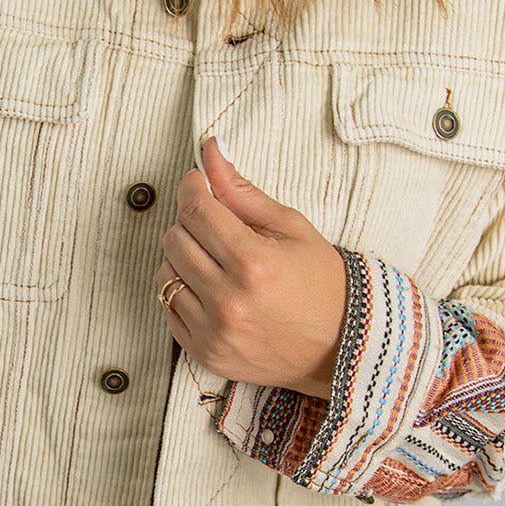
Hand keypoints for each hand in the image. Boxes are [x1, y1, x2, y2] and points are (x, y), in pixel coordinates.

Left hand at [154, 136, 347, 398]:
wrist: (339, 347)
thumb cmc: (321, 285)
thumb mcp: (291, 228)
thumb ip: (243, 192)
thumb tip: (211, 152)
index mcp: (253, 263)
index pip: (196, 211)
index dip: (192, 188)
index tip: (198, 184)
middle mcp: (229, 300)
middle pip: (175, 239)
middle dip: (190, 223)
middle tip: (215, 226)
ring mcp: (214, 332)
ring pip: (165, 274)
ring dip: (184, 259)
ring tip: (216, 261)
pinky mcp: (205, 353)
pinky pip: (168, 309)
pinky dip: (183, 293)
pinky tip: (211, 289)